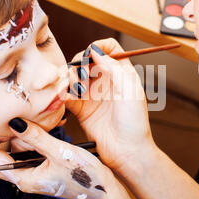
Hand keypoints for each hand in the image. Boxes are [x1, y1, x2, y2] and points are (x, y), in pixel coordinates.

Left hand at [0, 117, 112, 198]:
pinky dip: (31, 138)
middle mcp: (26, 176)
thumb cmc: (85, 177)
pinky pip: (30, 150)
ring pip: (17, 150)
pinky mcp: (44, 167)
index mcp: (24, 178)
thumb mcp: (59, 153)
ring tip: (22, 116)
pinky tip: (38, 127)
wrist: (104, 191)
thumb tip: (14, 122)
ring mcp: (35, 172)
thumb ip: (36, 137)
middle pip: (2, 153)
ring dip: (18, 134)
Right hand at [66, 39, 157, 175]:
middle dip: (80, 64)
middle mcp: (106, 82)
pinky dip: (63, 94)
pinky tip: (65, 97)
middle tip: (82, 76)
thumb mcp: (129, 89)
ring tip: (74, 89)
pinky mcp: (81, 109)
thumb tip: (95, 50)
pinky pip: (67, 96)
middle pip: (86, 61)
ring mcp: (92, 95)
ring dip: (70, 78)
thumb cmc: (135, 122)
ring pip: (74, 76)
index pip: (109, 49)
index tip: (91, 54)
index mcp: (121, 74)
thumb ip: (114, 67)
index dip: (99, 47)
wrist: (127, 151)